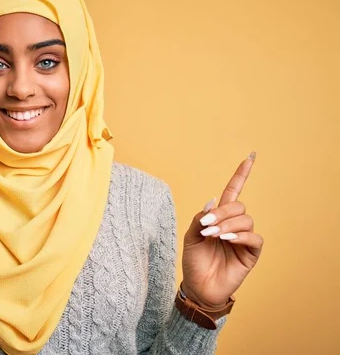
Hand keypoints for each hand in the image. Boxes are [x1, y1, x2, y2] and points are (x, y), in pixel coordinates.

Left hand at [181, 153, 263, 308]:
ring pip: (246, 219)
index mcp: (219, 218)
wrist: (197, 287)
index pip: (233, 192)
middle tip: (206, 226)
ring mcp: (243, 239)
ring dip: (228, 225)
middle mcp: (234, 225)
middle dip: (222, 213)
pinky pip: (254, 238)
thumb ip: (200, 218)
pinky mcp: (251, 254)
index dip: (241, 175)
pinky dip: (240, 236)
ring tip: (213, 236)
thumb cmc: (193, 262)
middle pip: (238, 206)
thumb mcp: (190, 237)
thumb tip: (213, 201)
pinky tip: (227, 240)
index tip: (249, 157)